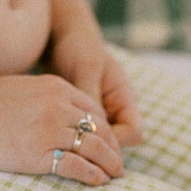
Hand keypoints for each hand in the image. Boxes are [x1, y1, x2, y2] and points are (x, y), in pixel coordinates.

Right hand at [0, 72, 125, 185]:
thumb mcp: (21, 88)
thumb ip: (43, 98)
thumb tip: (52, 114)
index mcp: (55, 87)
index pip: (93, 109)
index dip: (105, 129)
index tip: (109, 143)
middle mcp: (58, 105)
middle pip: (100, 128)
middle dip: (113, 147)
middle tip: (118, 163)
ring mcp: (49, 129)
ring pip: (94, 147)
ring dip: (110, 164)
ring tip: (115, 176)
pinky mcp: (38, 153)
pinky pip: (77, 166)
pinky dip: (93, 175)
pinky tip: (98, 182)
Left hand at [51, 28, 143, 150]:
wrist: (62, 36)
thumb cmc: (78, 47)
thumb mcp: (86, 68)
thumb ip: (91, 94)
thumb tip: (92, 126)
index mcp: (124, 97)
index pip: (133, 132)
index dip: (117, 143)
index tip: (93, 144)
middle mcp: (116, 109)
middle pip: (118, 142)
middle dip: (100, 150)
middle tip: (74, 154)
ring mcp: (101, 113)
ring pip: (100, 141)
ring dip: (85, 146)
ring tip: (64, 148)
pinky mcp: (83, 114)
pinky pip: (84, 134)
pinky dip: (75, 138)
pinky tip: (57, 139)